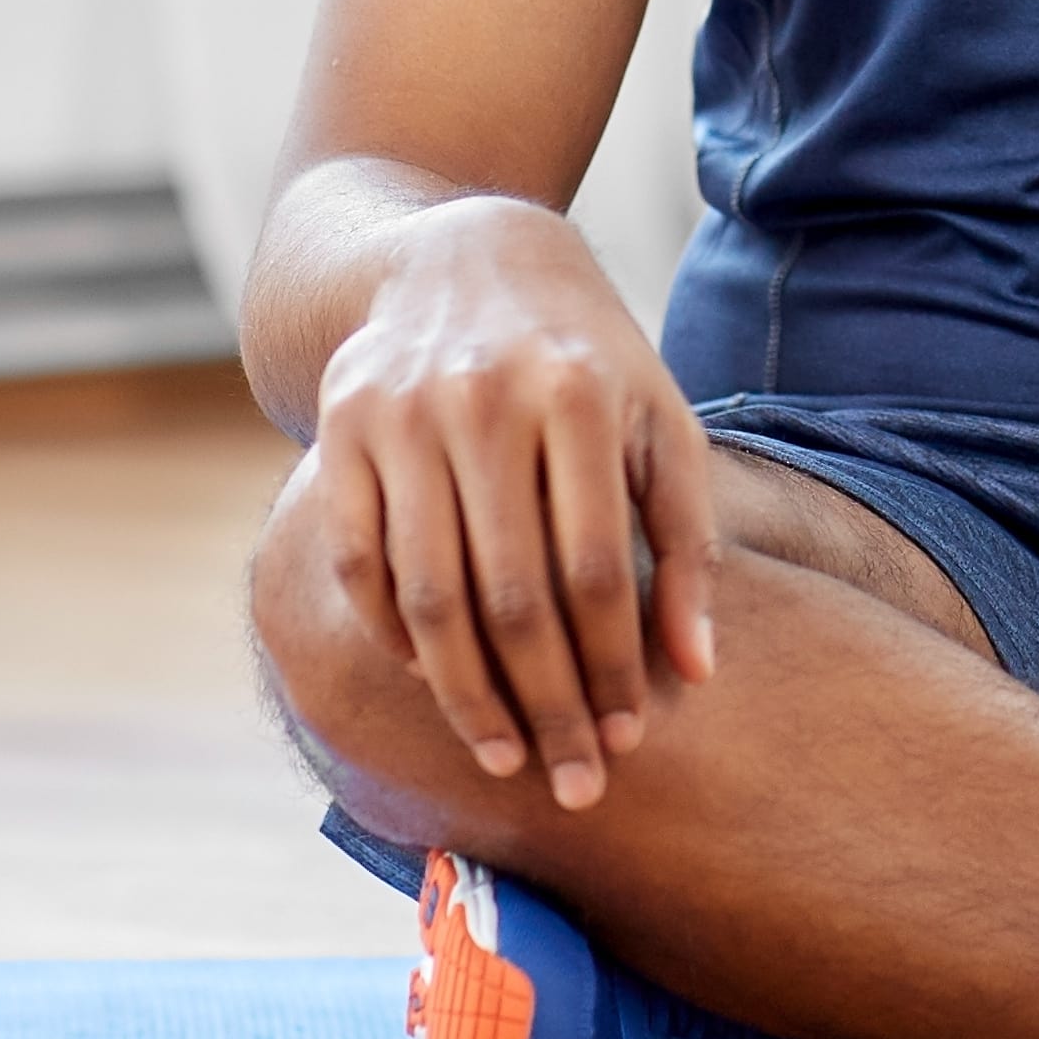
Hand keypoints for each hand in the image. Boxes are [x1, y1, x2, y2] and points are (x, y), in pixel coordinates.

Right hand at [298, 195, 718, 811]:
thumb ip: (686, 539)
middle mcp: (487, 399)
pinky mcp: (342, 426)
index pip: (594, 570)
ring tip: (503, 756)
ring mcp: (403, 413)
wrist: (464, 255)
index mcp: (582, 394)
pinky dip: (394, 636)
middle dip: (545, 705)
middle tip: (572, 783)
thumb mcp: (660, 420)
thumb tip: (696, 673)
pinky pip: (361, 563)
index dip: (610, 667)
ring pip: (428, 594)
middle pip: (511, 596)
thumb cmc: (587, 357)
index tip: (629, 740)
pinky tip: (435, 682)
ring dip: (466, 696)